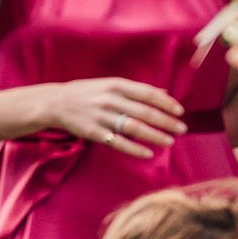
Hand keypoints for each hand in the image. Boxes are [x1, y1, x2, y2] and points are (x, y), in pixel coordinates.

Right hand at [35, 78, 186, 155]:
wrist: (55, 103)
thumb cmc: (88, 93)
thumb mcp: (111, 85)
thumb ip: (137, 90)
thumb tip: (165, 93)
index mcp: (116, 85)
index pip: (147, 94)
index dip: (165, 103)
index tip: (180, 111)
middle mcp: (110, 100)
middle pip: (144, 112)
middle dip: (166, 121)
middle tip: (182, 129)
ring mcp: (101, 116)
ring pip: (134, 128)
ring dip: (154, 136)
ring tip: (169, 141)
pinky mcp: (94, 132)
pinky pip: (118, 142)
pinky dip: (134, 149)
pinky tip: (148, 153)